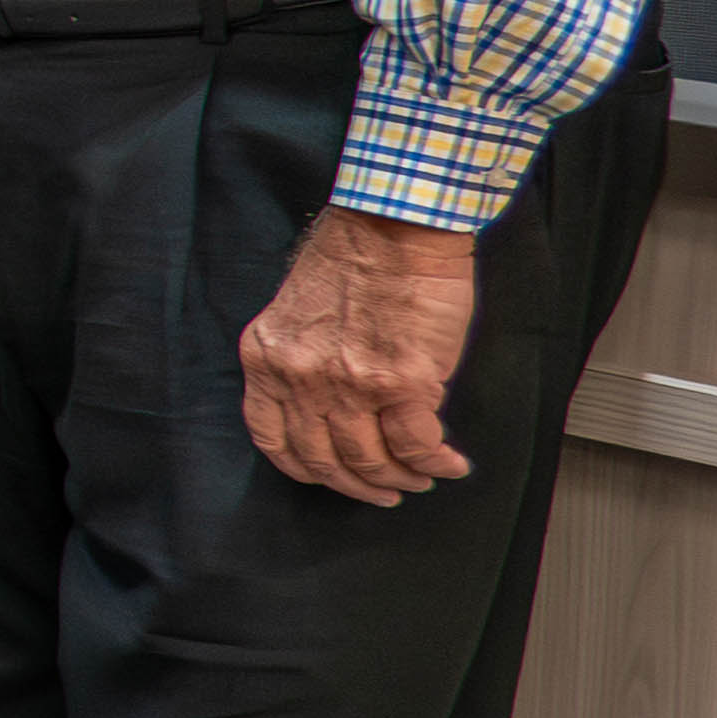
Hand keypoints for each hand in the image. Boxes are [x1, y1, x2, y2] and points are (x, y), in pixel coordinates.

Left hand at [238, 206, 485, 502]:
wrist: (394, 226)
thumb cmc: (354, 254)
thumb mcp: (299, 311)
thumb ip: (304, 358)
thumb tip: (331, 403)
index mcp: (268, 358)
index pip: (271, 436)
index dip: (302, 467)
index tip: (323, 475)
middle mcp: (302, 377)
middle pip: (324, 458)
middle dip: (357, 484)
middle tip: (381, 491)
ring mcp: (350, 385)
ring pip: (371, 461)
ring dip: (400, 479)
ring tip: (418, 479)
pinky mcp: (402, 383)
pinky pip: (417, 445)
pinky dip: (435, 463)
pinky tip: (448, 464)